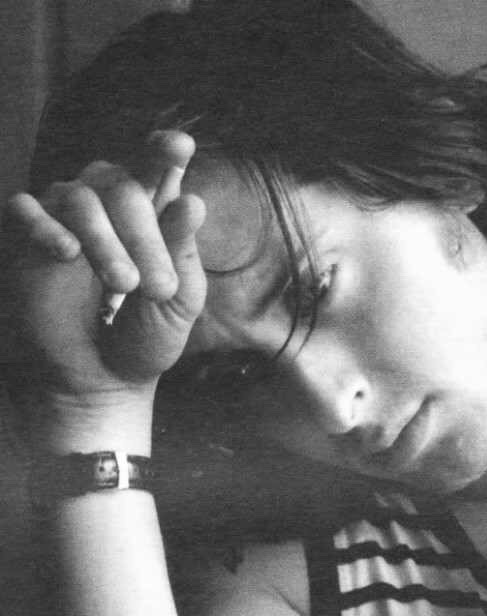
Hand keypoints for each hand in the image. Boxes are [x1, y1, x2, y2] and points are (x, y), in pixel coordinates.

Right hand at [1, 131, 206, 451]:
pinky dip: (45, 226)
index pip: (158, 170)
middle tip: (157, 287)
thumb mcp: (177, 298)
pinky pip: (25, 210)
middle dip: (144, 235)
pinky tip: (67, 253)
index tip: (179, 144)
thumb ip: (181, 251)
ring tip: (124, 286)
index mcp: (154, 216)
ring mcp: (68, 220)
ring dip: (106, 240)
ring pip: (79, 196)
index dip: (164, 152)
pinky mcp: (29, 241)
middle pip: (123, 186)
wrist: (104, 380)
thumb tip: (192, 200)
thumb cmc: (147, 335)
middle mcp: (110, 207)